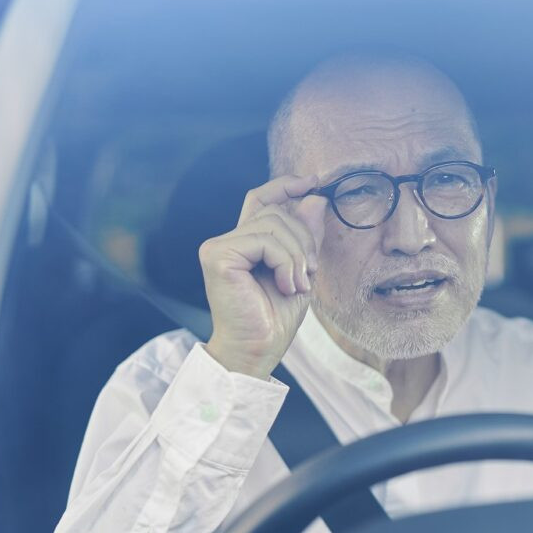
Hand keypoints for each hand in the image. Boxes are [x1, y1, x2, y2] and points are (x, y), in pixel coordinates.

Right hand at [199, 174, 327, 377]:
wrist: (258, 350)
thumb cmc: (274, 318)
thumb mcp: (301, 270)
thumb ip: (306, 236)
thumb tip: (315, 198)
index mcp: (245, 243)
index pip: (262, 199)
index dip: (285, 185)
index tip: (313, 182)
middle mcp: (228, 240)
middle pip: (276, 211)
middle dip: (304, 239)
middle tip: (309, 274)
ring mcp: (219, 246)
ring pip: (274, 224)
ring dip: (297, 255)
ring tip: (297, 285)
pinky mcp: (217, 255)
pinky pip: (265, 240)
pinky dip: (285, 261)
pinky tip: (286, 285)